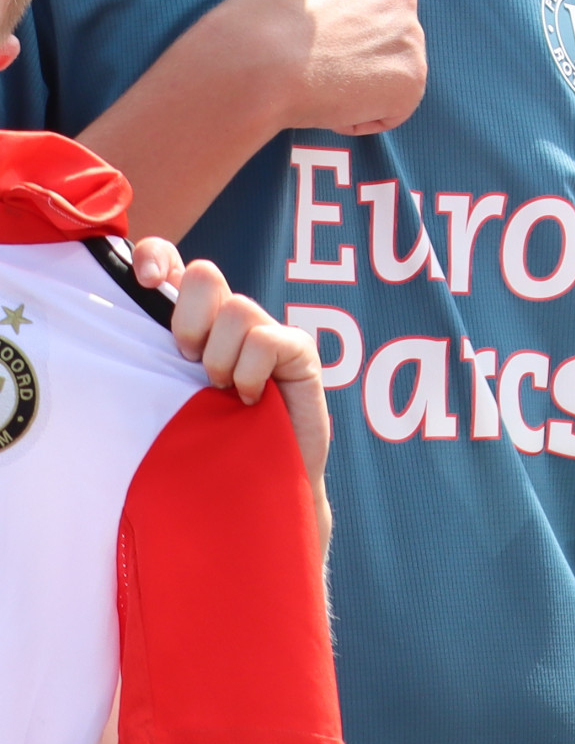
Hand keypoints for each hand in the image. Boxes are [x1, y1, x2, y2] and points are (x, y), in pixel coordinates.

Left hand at [138, 237, 332, 493]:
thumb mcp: (159, 399)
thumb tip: (107, 334)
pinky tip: (252, 399)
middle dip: (187, 318)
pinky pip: (266, 340)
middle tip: (186, 361)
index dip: (156, 256)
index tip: (143, 282)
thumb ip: (144, 362)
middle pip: (204, 274)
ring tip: (221, 391)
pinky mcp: (297, 351)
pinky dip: (251, 372)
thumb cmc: (202, 445)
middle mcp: (226, 321)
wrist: (253, 487)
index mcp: (190, 323)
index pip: (170, 262)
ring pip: (237, 309)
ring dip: (220, 358)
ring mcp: (266, 333)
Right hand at [225, 0, 427, 137]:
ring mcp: (411, 40)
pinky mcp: (411, 81)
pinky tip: (328, 102)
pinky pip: (392, 109)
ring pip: (392, 71)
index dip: (350, 25)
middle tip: (314, 62)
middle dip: (360, 52)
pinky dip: (361, 116)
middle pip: (391, 34)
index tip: (319, 36)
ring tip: (317, 81)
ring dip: (361, 84)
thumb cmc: (261, 17)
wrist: (256, 61)